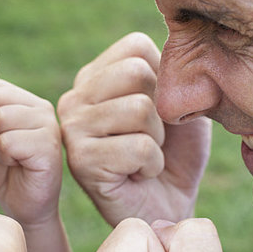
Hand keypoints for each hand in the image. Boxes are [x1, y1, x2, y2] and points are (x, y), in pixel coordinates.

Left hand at [0, 79, 61, 226]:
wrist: (23, 207)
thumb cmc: (2, 171)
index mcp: (24, 100)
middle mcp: (40, 106)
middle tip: (2, 149)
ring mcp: (48, 124)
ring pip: (0, 117)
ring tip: (11, 157)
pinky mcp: (49, 145)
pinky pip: (9, 141)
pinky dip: (5, 157)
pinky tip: (19, 165)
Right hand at [58, 32, 210, 225]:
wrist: (167, 208)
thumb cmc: (174, 156)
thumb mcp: (180, 103)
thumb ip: (170, 70)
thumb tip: (168, 43)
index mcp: (95, 77)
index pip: (136, 45)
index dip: (165, 79)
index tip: (160, 113)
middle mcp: (76, 97)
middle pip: (136, 71)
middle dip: (162, 111)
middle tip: (152, 139)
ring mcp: (72, 128)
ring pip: (140, 109)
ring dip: (158, 142)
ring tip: (144, 158)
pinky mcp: (80, 161)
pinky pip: (139, 147)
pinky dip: (152, 165)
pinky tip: (138, 176)